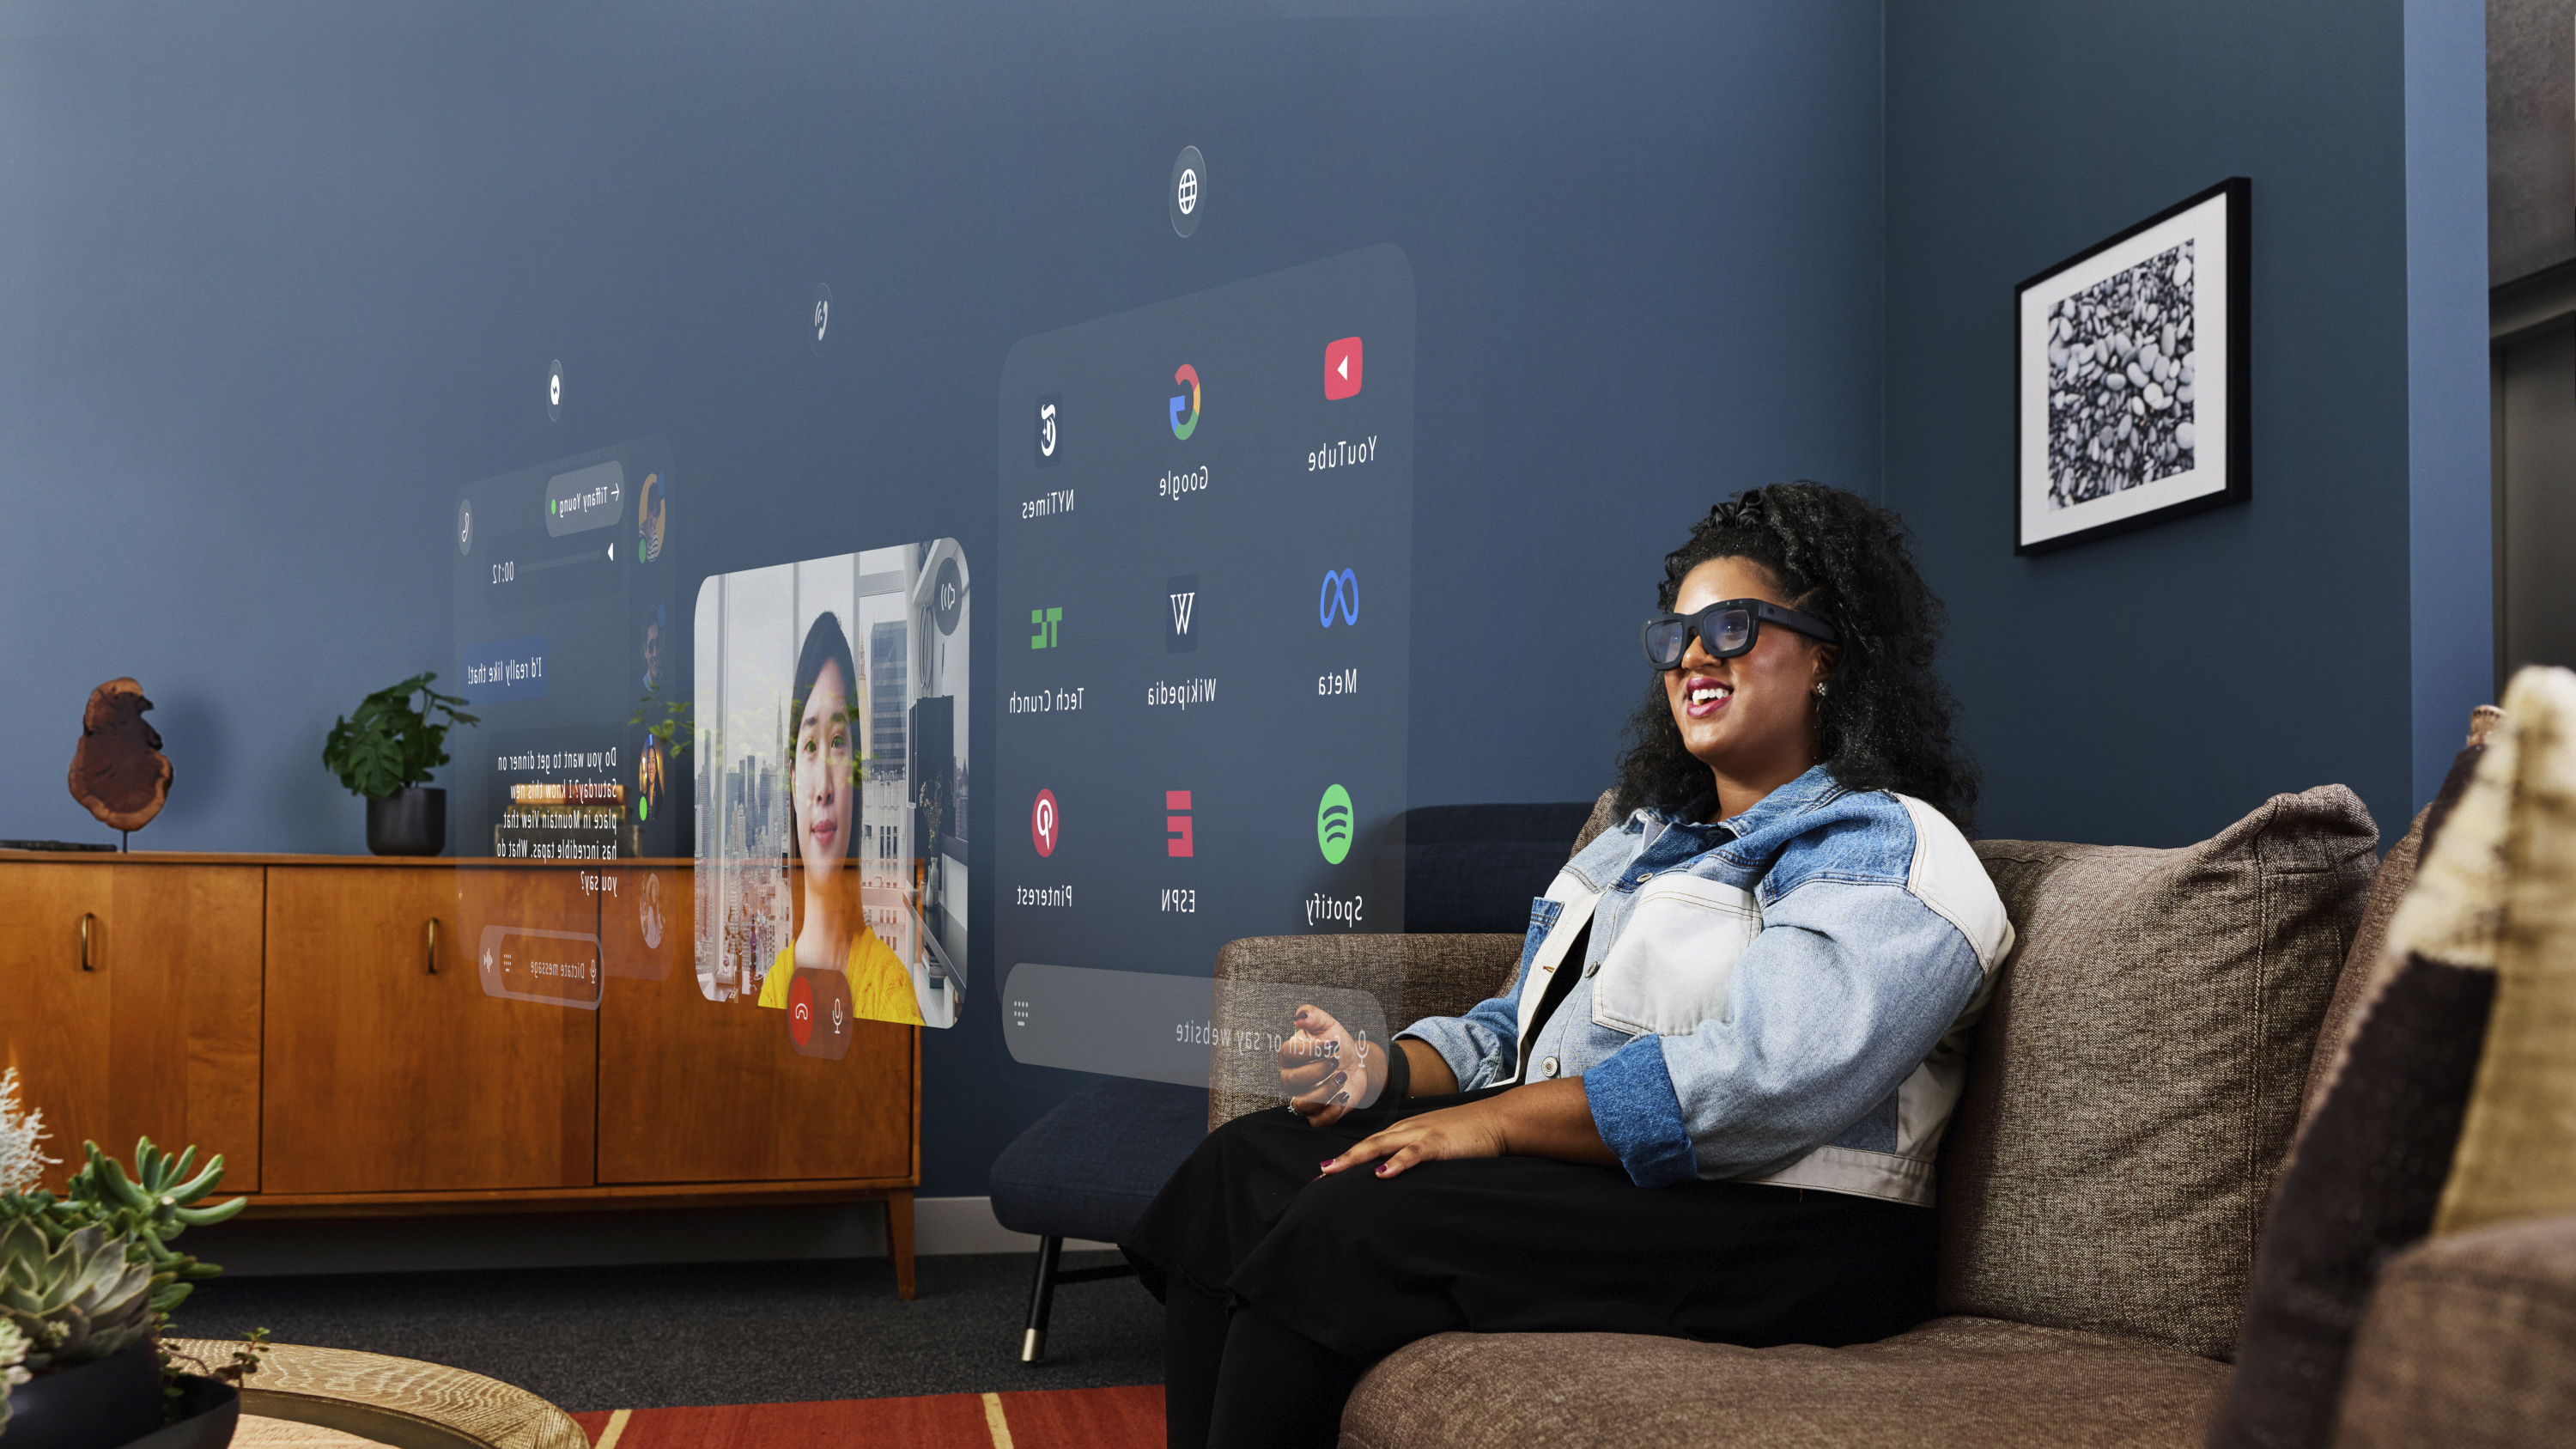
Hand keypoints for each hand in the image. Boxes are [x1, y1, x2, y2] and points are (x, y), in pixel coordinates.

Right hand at [1279, 1004, 1380, 1127]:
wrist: (1355, 1065)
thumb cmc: (1337, 1045)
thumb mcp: (1327, 1025)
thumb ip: (1313, 1015)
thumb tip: (1299, 1016)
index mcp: (1289, 1057)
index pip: (1288, 1055)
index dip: (1309, 1050)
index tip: (1331, 1044)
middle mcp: (1291, 1079)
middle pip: (1291, 1081)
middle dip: (1317, 1071)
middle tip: (1336, 1062)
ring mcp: (1302, 1098)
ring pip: (1303, 1104)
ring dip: (1326, 1091)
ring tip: (1342, 1078)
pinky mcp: (1317, 1114)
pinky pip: (1318, 1121)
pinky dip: (1333, 1110)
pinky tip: (1344, 1096)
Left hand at [1320, 1097, 1509, 1178]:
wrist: (1498, 1120)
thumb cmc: (1468, 1134)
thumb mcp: (1436, 1143)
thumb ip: (1416, 1155)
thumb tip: (1397, 1175)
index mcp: (1406, 1131)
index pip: (1371, 1145)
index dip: (1348, 1159)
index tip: (1327, 1174)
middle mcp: (1408, 1129)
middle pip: (1368, 1144)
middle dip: (1342, 1160)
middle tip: (1319, 1176)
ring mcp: (1422, 1134)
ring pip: (1382, 1145)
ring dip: (1356, 1158)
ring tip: (1334, 1170)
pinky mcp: (1439, 1143)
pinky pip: (1414, 1153)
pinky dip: (1397, 1162)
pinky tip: (1383, 1173)